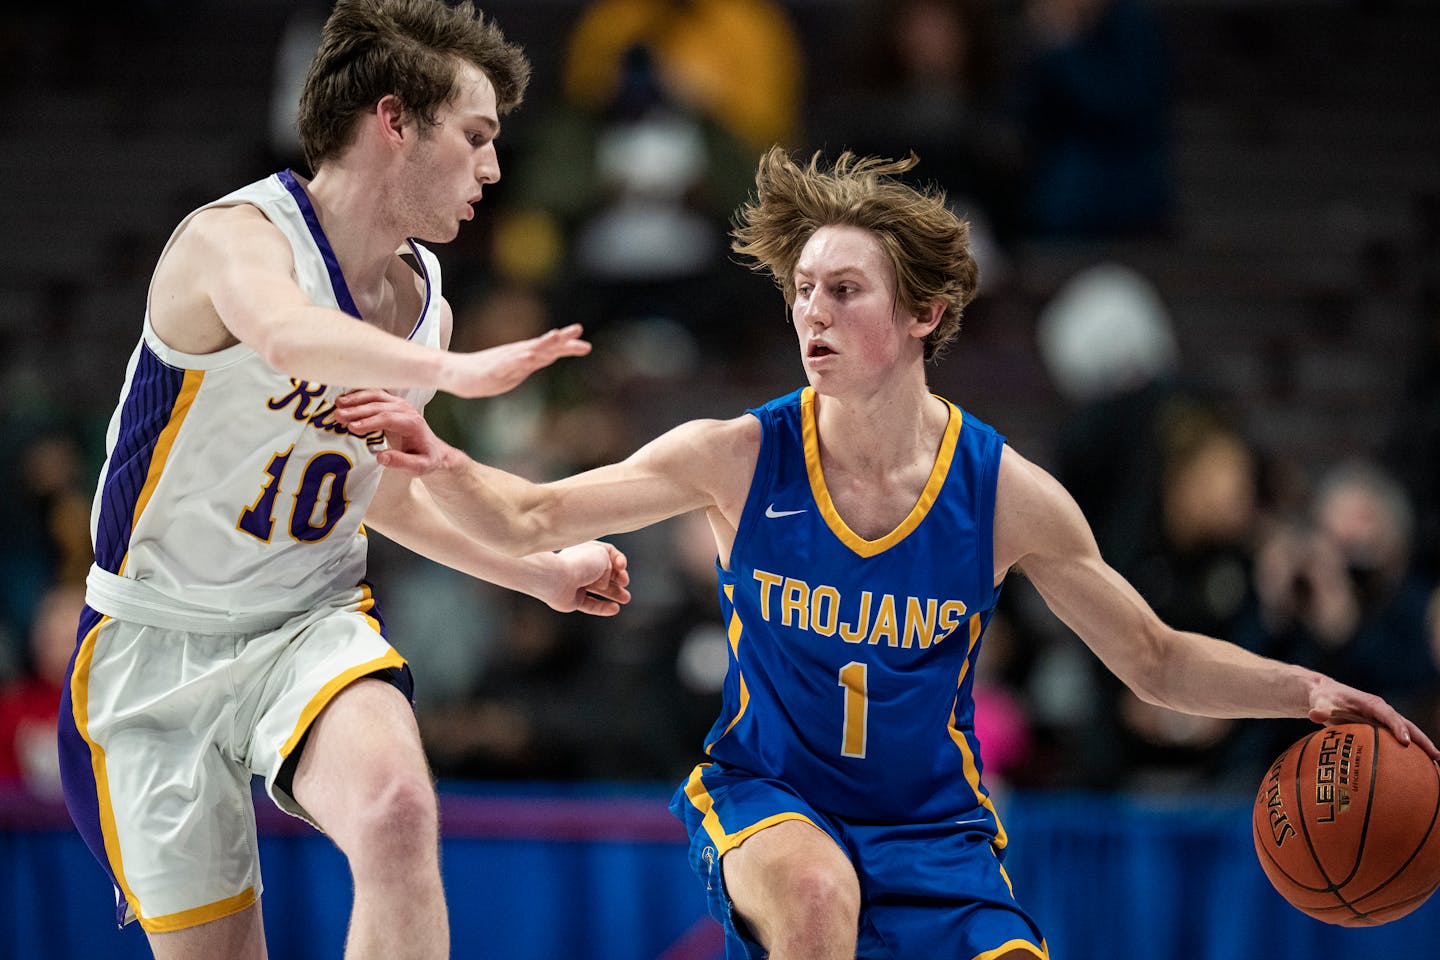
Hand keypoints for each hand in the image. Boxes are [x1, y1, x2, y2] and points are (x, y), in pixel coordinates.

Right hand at [334, 389, 454, 475]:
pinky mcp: (392, 403)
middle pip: (379, 405)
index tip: (352, 428)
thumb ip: (400, 462)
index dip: (369, 422)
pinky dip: (360, 394)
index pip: (388, 418)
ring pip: (376, 395)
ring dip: (356, 399)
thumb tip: (380, 457)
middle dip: (357, 410)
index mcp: (412, 423)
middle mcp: (406, 409)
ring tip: (338, 404)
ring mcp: (399, 404)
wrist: (433, 450)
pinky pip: (375, 394)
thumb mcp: (417, 467)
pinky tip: (346, 398)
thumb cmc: (425, 458)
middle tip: (338, 416)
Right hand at [439, 324, 590, 398]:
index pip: (550, 351)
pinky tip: (528, 355)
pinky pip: (507, 364)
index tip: (586, 345)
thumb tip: (549, 355)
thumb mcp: (515, 371)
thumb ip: (531, 362)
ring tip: (556, 336)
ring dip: (542, 344)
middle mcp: (517, 355)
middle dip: (560, 340)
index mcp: (524, 357)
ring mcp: (505, 361)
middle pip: (543, 346)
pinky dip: (519, 359)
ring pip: (527, 351)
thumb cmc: (487, 373)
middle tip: (577, 329)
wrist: (456, 375)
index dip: (568, 347)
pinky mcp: (493, 369)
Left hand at [542, 541, 630, 616]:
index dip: (618, 559)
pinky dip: (602, 607)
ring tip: (626, 599)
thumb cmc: (580, 563)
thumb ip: (610, 567)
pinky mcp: (572, 599)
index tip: (622, 566)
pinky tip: (615, 609)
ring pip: (598, 589)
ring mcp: (576, 582)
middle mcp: (580, 565)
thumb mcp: (604, 555)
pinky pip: (590, 604)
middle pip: (604, 572)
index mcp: (586, 549)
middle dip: (618, 578)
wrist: (558, 578)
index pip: (607, 553)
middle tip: (625, 582)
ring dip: (613, 593)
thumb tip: (605, 583)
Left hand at [1308, 680, 1439, 761]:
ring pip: (1407, 732)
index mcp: (1371, 704)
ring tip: (1436, 765)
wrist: (1326, 694)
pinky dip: (1411, 750)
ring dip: (1422, 746)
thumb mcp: (1320, 703)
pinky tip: (1418, 768)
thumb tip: (1315, 714)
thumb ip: (1319, 709)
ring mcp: (1384, 719)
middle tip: (1435, 756)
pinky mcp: (1381, 727)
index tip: (1405, 742)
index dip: (1397, 727)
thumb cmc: (1324, 699)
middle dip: (1421, 739)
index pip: (1388, 715)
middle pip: (1406, 724)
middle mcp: (1382, 711)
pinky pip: (1398, 738)